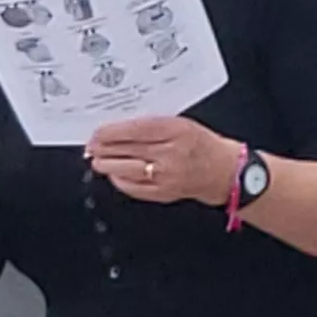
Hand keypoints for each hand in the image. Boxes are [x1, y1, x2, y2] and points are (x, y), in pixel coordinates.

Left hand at [85, 116, 234, 204]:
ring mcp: (166, 175)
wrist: (225, 171)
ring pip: (126, 169)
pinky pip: (134, 187)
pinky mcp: (164, 193)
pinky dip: (120, 180)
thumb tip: (119, 127)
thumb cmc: (203, 145)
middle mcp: (170, 153)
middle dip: (103, 148)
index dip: (110, 132)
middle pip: (126, 150)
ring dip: (107, 165)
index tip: (97, 132)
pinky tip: (114, 174)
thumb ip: (153, 124)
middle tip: (91, 146)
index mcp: (176, 130)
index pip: (134, 129)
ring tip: (97, 160)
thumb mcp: (182, 123)